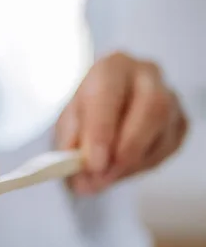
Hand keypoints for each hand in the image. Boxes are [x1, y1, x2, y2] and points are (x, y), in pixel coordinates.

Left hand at [56, 52, 187, 194]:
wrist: (103, 110)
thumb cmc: (85, 111)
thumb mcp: (67, 122)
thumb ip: (71, 141)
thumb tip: (78, 163)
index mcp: (112, 67)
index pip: (109, 94)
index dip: (101, 131)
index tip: (92, 162)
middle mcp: (145, 76)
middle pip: (151, 107)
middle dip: (126, 148)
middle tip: (102, 175)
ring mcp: (169, 97)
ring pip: (163, 133)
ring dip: (131, 164)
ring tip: (103, 178)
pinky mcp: (179, 122)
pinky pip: (168, 148)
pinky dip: (141, 166)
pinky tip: (120, 170)